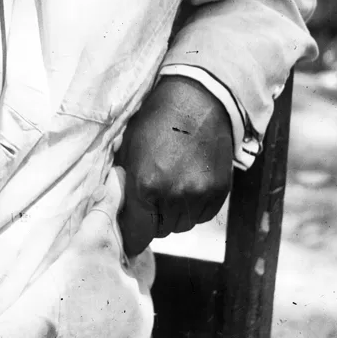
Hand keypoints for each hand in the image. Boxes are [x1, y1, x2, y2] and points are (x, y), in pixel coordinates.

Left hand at [117, 75, 233, 257]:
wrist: (197, 101)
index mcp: (145, 184)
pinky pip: (202, 215)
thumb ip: (124, 182)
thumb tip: (117, 208)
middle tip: (152, 197)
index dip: (131, 236)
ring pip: (182, 225)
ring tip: (172, 186)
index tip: (129, 236)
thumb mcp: (129, 148)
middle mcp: (173, 195)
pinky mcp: (219, 192)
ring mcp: (199, 195)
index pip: (136, 233)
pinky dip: (195, 207)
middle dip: (154, 219)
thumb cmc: (156, 120)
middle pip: (160, 230)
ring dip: (175, 214)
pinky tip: (189, 183)